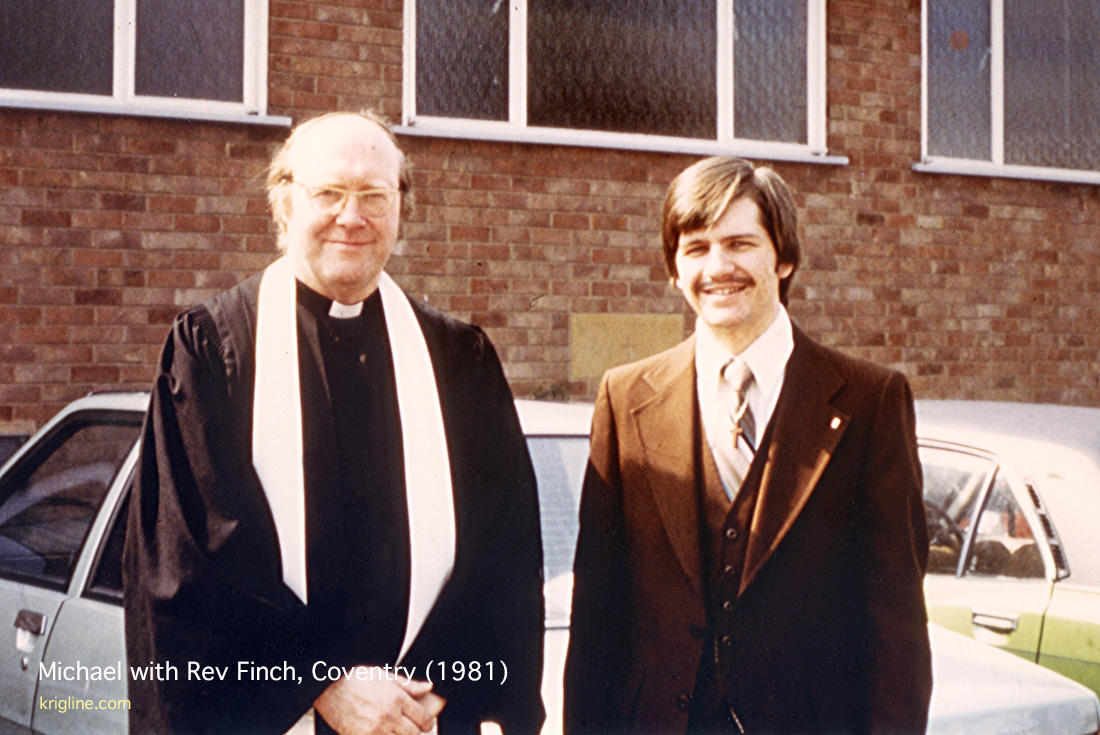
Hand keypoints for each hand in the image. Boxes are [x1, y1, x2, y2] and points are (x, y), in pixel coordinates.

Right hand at [313, 674, 444, 734]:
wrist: (328, 688)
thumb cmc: (356, 679)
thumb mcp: (385, 676)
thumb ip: (409, 685)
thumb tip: (428, 687)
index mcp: (397, 699)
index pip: (423, 718)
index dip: (428, 722)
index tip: (426, 723)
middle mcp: (389, 716)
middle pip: (414, 734)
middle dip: (418, 732)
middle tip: (414, 729)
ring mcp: (375, 730)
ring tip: (398, 731)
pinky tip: (384, 733)